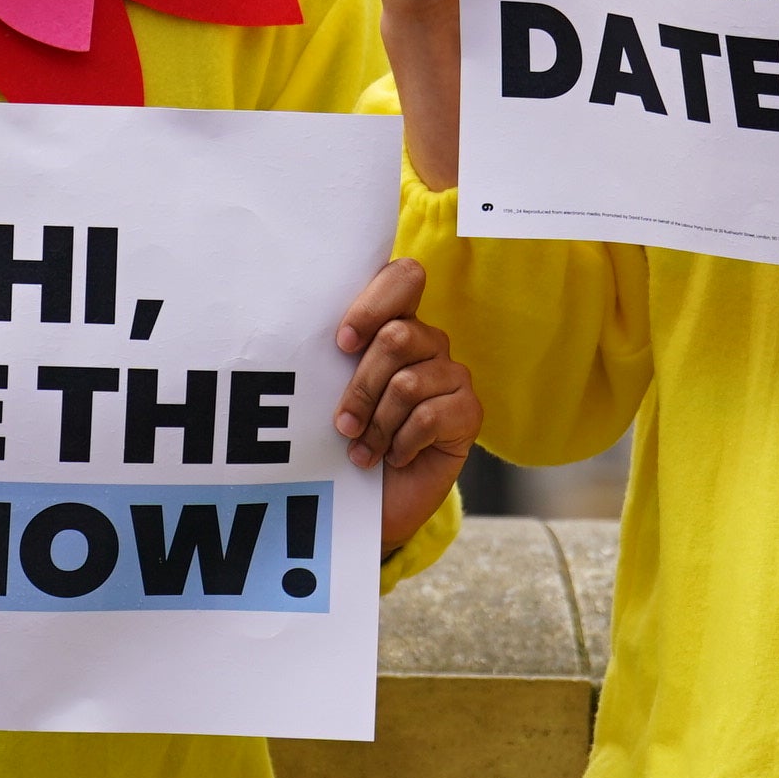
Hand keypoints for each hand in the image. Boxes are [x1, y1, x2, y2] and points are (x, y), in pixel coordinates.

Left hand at [331, 259, 483, 553]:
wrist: (374, 501)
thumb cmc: (351, 437)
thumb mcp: (334, 391)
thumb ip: (336, 356)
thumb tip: (309, 333)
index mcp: (396, 323)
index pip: (403, 277)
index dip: (372, 305)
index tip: (343, 344)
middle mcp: (429, 342)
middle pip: (396, 338)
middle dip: (360, 387)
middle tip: (343, 424)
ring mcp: (453, 375)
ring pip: (407, 383)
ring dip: (377, 424)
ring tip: (364, 450)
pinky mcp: (469, 412)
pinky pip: (430, 416)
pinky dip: (402, 442)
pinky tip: (396, 456)